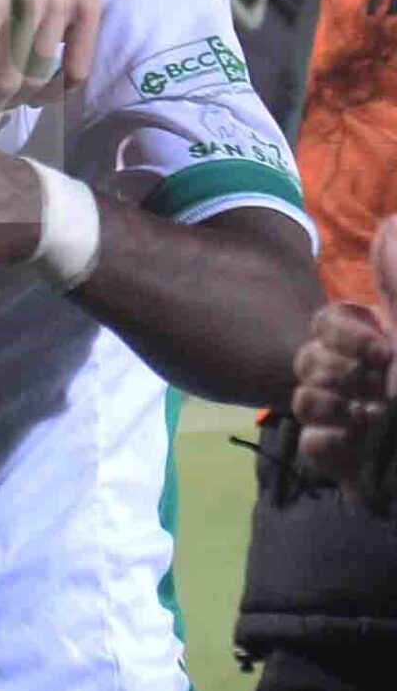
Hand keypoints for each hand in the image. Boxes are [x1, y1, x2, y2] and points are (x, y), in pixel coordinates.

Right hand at [291, 219, 396, 495]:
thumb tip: (387, 227)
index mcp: (389, 344)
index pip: (331, 321)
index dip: (342, 332)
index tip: (381, 349)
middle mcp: (369, 378)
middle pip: (308, 356)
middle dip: (332, 368)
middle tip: (373, 384)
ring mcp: (358, 421)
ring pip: (303, 398)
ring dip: (329, 405)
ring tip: (370, 419)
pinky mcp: (354, 463)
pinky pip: (313, 443)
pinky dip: (331, 443)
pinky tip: (360, 446)